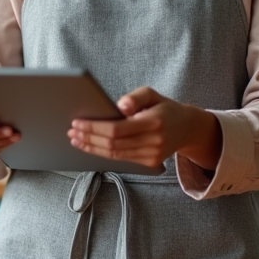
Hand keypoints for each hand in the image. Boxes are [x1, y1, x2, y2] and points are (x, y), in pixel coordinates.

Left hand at [67, 86, 222, 169]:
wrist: (187, 128)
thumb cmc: (164, 108)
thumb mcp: (152, 94)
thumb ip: (136, 97)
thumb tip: (120, 106)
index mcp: (154, 122)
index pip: (117, 129)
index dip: (94, 127)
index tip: (77, 122)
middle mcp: (154, 142)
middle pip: (113, 143)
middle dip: (89, 137)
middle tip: (72, 131)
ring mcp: (152, 155)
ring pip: (115, 154)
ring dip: (92, 147)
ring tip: (76, 139)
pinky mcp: (149, 163)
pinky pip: (121, 159)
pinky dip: (102, 153)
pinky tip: (90, 146)